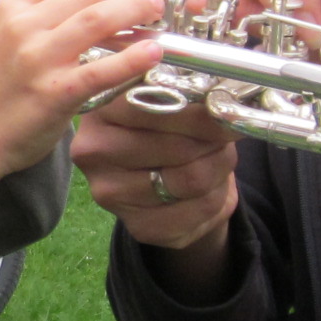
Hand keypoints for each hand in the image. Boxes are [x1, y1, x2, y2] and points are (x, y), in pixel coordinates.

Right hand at [0, 0, 166, 229]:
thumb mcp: (8, 35)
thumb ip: (43, 13)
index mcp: (12, 7)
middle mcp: (23, 27)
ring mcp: (39, 59)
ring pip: (97, 20)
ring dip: (135, 9)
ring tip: (157, 8)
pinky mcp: (56, 92)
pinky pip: (102, 69)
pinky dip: (133, 57)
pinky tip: (154, 51)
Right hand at [71, 90, 238, 254]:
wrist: (168, 176)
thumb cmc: (170, 124)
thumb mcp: (175, 98)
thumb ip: (190, 94)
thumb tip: (224, 106)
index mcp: (98, 107)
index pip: (155, 105)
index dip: (201, 110)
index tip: (226, 110)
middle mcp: (93, 150)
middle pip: (180, 147)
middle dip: (216, 140)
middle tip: (228, 133)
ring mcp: (110, 192)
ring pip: (193, 179)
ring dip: (219, 167)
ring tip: (218, 157)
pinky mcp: (137, 226)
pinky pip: (199, 209)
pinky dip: (217, 196)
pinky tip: (209, 187)